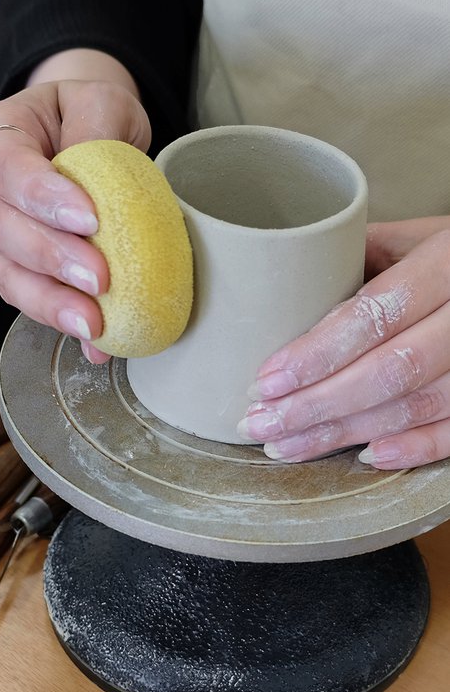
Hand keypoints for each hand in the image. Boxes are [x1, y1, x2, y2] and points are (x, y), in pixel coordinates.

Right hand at [0, 70, 150, 363]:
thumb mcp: (100, 101)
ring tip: (94, 322)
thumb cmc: (89, 117)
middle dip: (50, 257)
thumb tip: (99, 182)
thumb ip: (97, 130)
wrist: (87, 137)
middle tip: (99, 278)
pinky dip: (64, 323)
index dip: (41, 195)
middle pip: (0, 228)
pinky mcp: (18, 271)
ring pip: (9, 275)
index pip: (7, 166)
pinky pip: (31, 301)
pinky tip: (97, 343)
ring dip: (51, 303)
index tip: (90, 219)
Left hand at [237, 217, 449, 468]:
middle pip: (390, 370)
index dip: (316, 354)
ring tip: (287, 445)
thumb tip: (289, 282)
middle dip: (317, 405)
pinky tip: (364, 456)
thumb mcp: (421, 235)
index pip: (375, 316)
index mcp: (449, 262)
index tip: (265, 381)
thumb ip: (364, 254)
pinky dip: (413, 448)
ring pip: (416, 406)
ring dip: (345, 433)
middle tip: (261, 424)